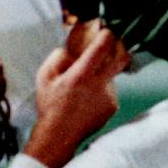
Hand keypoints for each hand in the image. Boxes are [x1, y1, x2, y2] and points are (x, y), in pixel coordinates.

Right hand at [22, 25, 127, 167]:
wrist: (59, 136)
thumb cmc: (50, 106)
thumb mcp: (44, 76)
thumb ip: (58, 57)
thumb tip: (70, 50)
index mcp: (82, 74)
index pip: (103, 46)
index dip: (107, 34)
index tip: (105, 30)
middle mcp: (100, 83)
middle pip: (122, 58)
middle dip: (119, 47)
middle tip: (110, 45)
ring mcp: (109, 96)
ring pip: (111, 75)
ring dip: (102, 74)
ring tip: (83, 87)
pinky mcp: (112, 106)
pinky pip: (110, 90)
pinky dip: (100, 90)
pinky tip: (86, 99)